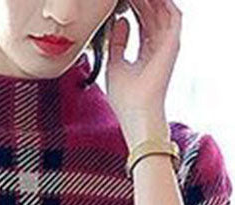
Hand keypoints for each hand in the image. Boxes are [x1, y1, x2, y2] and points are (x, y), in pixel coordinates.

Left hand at [105, 0, 181, 138]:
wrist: (136, 112)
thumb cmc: (125, 97)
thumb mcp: (114, 64)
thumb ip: (118, 42)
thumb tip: (121, 21)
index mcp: (146, 52)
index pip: (142, 21)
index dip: (133, 7)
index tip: (123, 2)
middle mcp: (159, 47)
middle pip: (152, 14)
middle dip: (141, 1)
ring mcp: (167, 46)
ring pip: (162, 12)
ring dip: (152, 1)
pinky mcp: (173, 45)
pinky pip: (173, 16)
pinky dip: (165, 4)